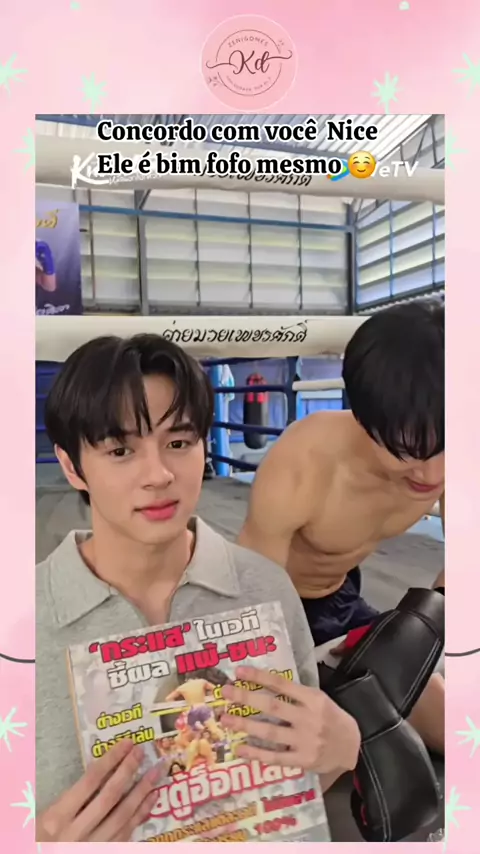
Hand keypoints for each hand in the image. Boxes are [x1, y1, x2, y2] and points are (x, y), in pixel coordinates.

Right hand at [36, 738, 160, 841]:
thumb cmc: (36, 838)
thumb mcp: (40, 816)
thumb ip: (66, 795)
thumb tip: (96, 769)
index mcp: (56, 818)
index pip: (89, 782)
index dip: (110, 760)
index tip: (126, 743)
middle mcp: (75, 834)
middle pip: (109, 797)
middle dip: (128, 771)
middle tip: (142, 752)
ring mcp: (91, 848)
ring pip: (122, 817)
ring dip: (142, 792)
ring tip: (156, 772)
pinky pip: (125, 835)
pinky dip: (140, 816)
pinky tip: (151, 800)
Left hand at [220, 666, 359, 775]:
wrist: (352, 746)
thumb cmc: (331, 718)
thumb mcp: (319, 699)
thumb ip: (296, 694)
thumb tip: (263, 683)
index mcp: (313, 699)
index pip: (282, 685)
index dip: (260, 677)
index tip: (239, 672)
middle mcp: (308, 719)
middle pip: (272, 707)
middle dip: (246, 698)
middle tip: (225, 692)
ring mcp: (305, 741)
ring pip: (270, 732)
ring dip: (245, 725)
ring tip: (225, 719)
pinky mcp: (302, 761)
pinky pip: (275, 757)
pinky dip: (256, 753)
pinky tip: (240, 748)